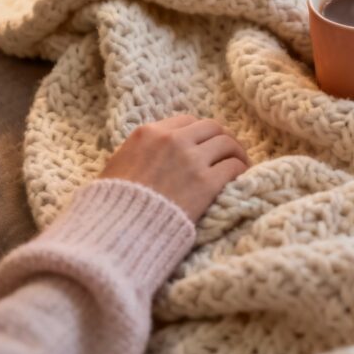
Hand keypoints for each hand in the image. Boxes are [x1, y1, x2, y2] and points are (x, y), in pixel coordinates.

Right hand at [100, 116, 249, 220]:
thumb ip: (141, 152)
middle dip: (222, 138)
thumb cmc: (113, 204)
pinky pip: (233, 166)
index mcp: (148, 133)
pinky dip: (240, 170)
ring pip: (227, 143)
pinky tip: (240, 178)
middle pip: (212, 128)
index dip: (200, 133)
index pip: (187, 121)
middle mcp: (172, 140)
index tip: (206, 144)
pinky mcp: (206, 183)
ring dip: (236, 153)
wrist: (118, 231)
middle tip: (229, 153)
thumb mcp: (118, 165)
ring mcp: (191, 160)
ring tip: (239, 164)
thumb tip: (154, 154)